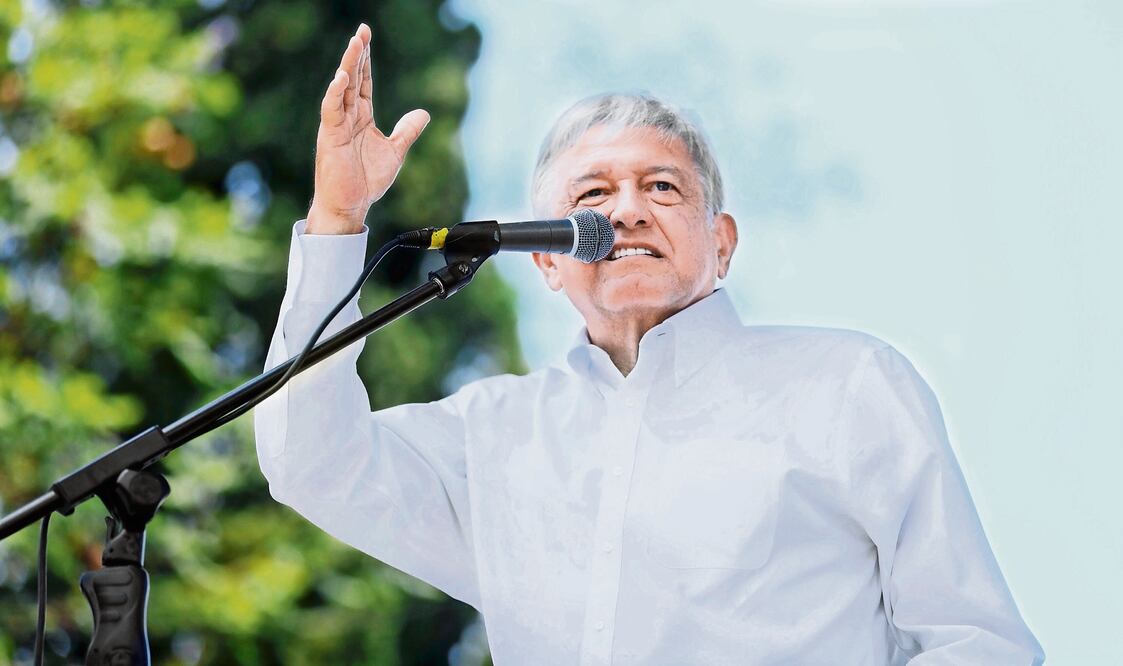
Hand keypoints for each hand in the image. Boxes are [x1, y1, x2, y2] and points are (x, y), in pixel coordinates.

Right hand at [306, 23, 429, 234]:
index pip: (363, 82)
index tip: (367, 36)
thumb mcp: (395, 151)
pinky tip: (341, 78)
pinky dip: (334, 94)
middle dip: (357, 54)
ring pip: (341, 89)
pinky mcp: (330, 137)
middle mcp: (346, 117)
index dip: (366, 60)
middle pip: (352, 79)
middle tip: (362, 31)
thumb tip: (424, 112)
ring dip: (348, 66)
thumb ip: (406, 131)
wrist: (351, 205)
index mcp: (360, 117)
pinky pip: (331, 110)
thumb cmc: (366, 180)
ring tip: (355, 45)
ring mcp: (336, 125)